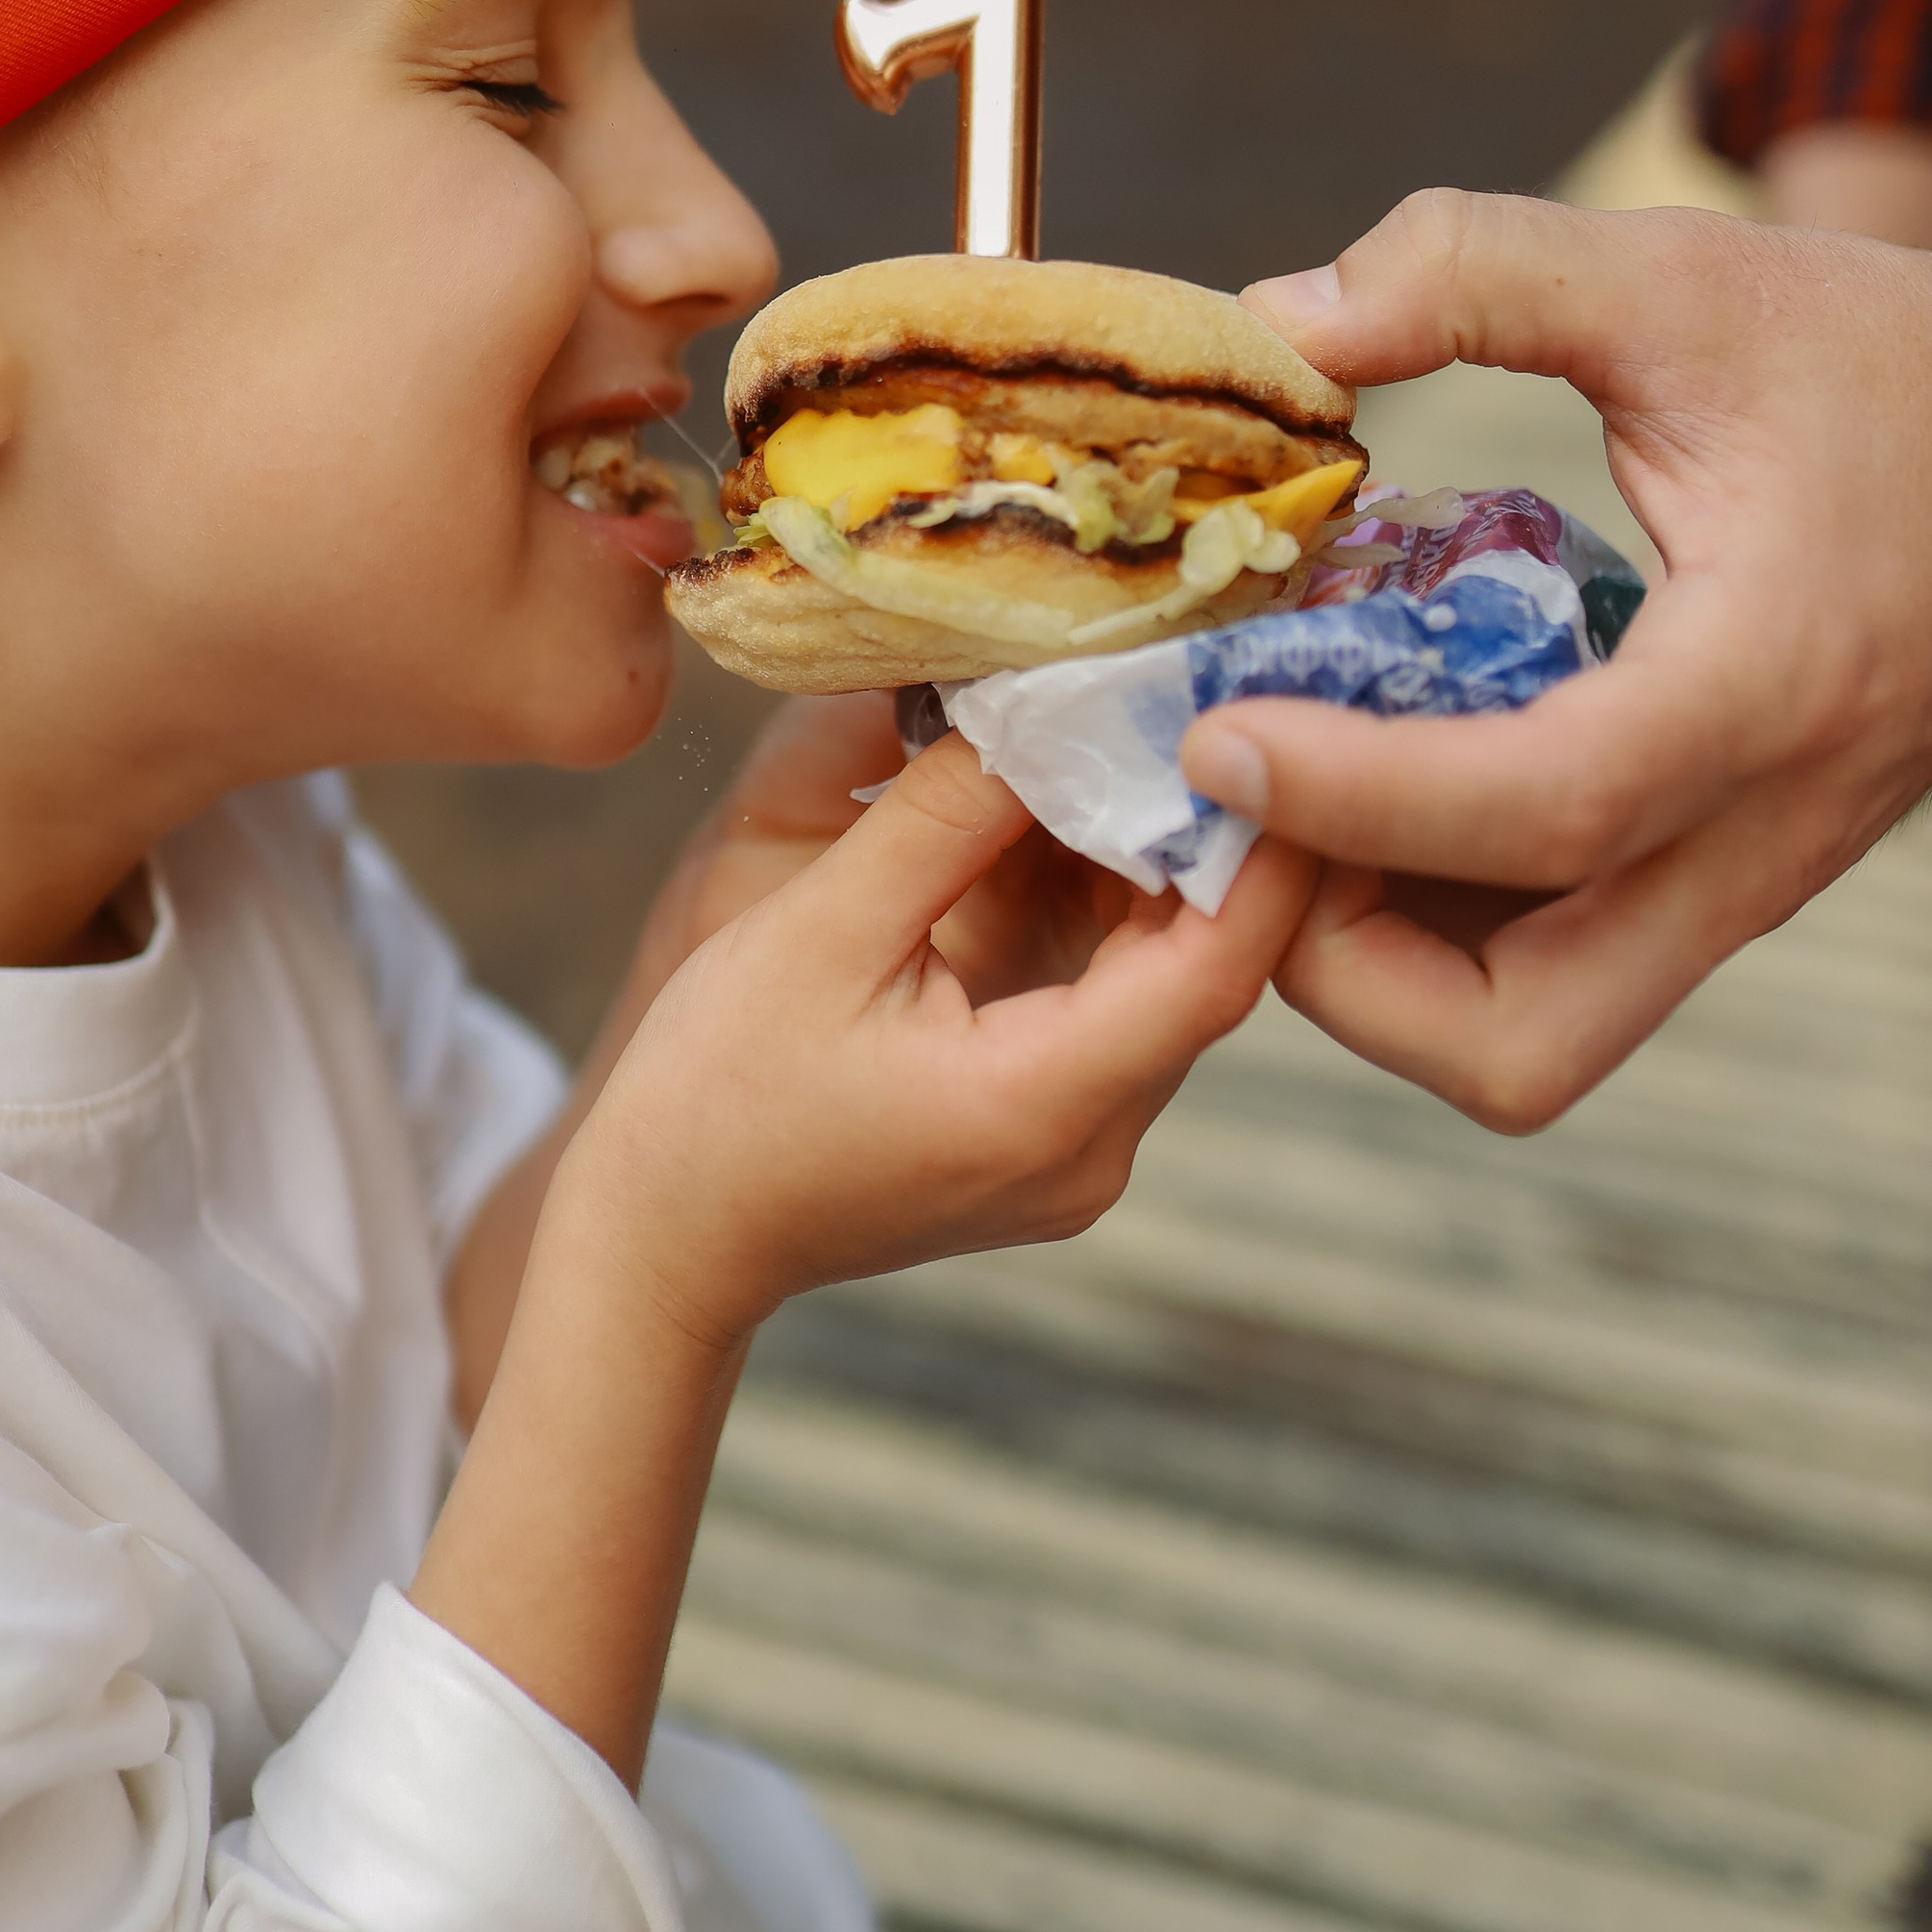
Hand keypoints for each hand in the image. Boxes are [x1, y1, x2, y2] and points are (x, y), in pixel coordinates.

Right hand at [424, 736, 1307, 1783]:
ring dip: (1153, 866)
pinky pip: (1120, 1014)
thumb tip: (1045, 697)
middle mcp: (1094, 1151)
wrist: (666, 1239)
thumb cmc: (716, 1093)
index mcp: (1044, 1106)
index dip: (1262, 840)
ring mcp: (1082, 1158)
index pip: (1220, 962)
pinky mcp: (1053, 1143)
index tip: (1264, 720)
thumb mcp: (822, 928)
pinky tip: (1069, 823)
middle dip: (1207, 829)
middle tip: (1198, 693)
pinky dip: (1107, 918)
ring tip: (1132, 732)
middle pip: (1207, 968)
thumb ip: (943, 816)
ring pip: (1166, 986)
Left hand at [1174, 189, 1931, 1126]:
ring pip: (1531, 1030)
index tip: (1219, 734)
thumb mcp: (1686, 274)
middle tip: (1257, 795)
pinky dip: (1433, 907)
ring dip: (1376, 946)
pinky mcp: (1712, 873)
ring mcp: (1738, 874)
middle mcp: (1757, 827)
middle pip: (1522, 1038)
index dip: (1359, 798)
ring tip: (1298, 771)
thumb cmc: (1879, 364)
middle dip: (1343, 964)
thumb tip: (1278, 319)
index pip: (1554, 811)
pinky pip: (1552, 961)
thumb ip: (1478, 270)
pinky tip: (1380, 758)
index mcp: (1767, 681)